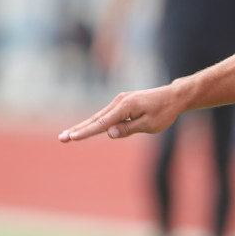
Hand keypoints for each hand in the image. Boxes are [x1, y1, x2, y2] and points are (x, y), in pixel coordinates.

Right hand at [58, 82, 187, 142]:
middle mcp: (119, 102)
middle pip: (95, 119)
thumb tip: (109, 133)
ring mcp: (119, 101)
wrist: (173, 97)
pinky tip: (83, 130)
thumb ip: (129, 129)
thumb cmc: (164, 112)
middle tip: (61, 139)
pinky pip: (105, 115)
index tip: (72, 138)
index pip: (102, 123)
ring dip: (82, 127)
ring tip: (67, 136)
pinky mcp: (121, 104)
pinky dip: (93, 123)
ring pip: (98, 117)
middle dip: (77, 129)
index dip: (86, 132)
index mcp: (125, 106)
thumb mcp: (150, 125)